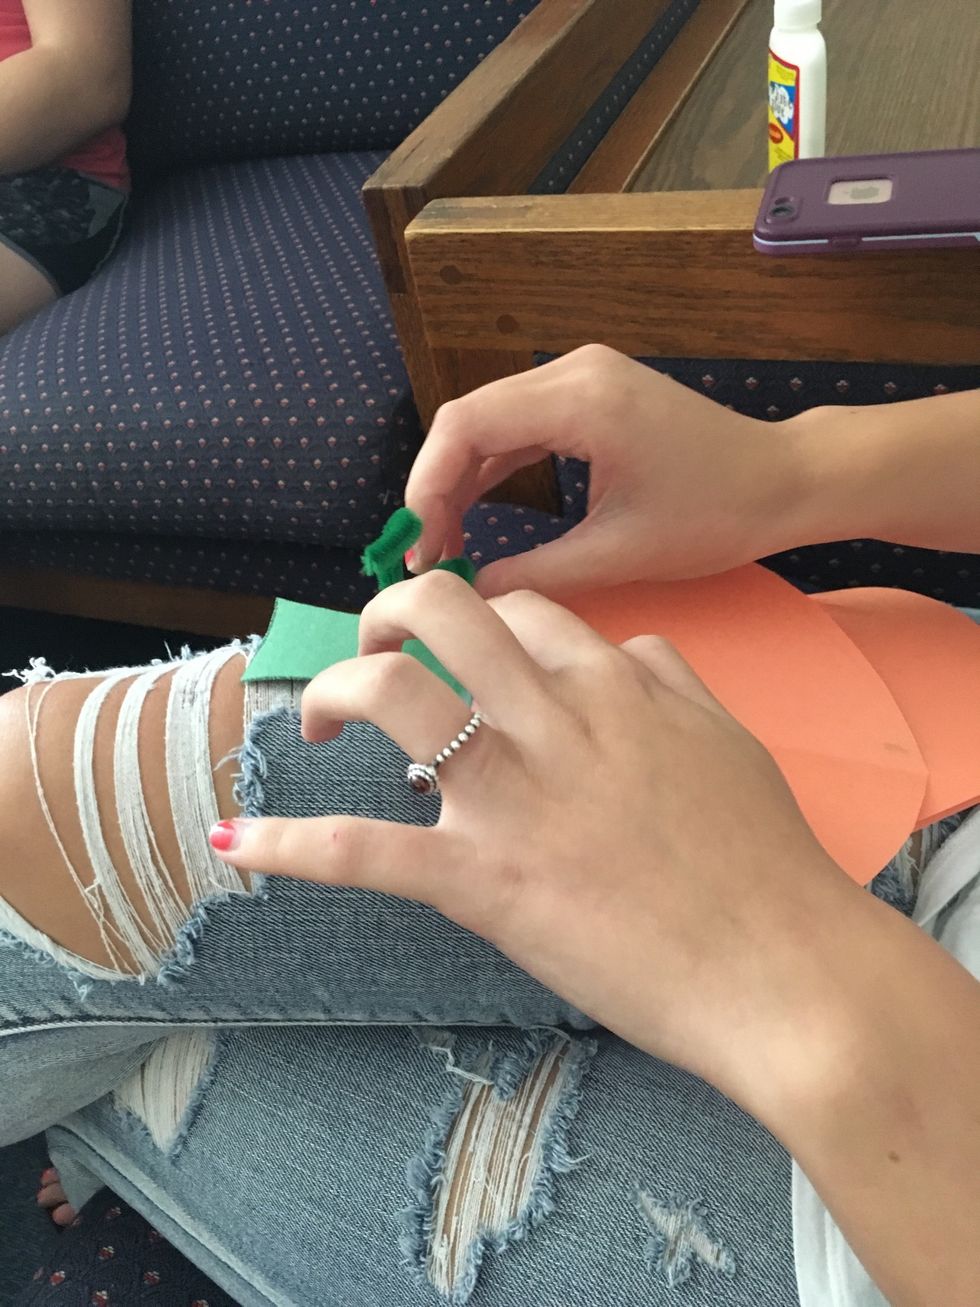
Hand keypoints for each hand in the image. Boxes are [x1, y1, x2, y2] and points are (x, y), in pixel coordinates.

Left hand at [211, 572, 861, 1112]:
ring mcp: (509, 797)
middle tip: (374, 650)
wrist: (781, 969)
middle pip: (442, 612)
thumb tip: (627, 650)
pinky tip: (236, 842)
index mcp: (613, 685)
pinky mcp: (480, 880)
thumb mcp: (729, 741)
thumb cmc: (766, 861)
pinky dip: (288, 846)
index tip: (461, 654)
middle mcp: (550, 719)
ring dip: (334, 690)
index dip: (479, 622)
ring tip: (315, 719)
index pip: (522, 611)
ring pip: (391, 695)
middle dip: (388, 612)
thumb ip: (670, 681)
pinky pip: (362, 851)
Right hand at [405, 345, 803, 596]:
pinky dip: (492, 469)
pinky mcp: (590, 394)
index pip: (465, 425)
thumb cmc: (715, 515)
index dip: (426, 485)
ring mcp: (582, 377)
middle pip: (468, 418)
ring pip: (489, 422)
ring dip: (460, 480)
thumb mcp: (620, 553)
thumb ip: (538, 574)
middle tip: (427, 556)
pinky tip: (475, 516)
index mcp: (581, 400)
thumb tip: (471, 595)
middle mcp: (573, 372)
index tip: (419, 548)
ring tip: (446, 546)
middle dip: (436, 487)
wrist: (783, 481)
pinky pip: (520, 425)